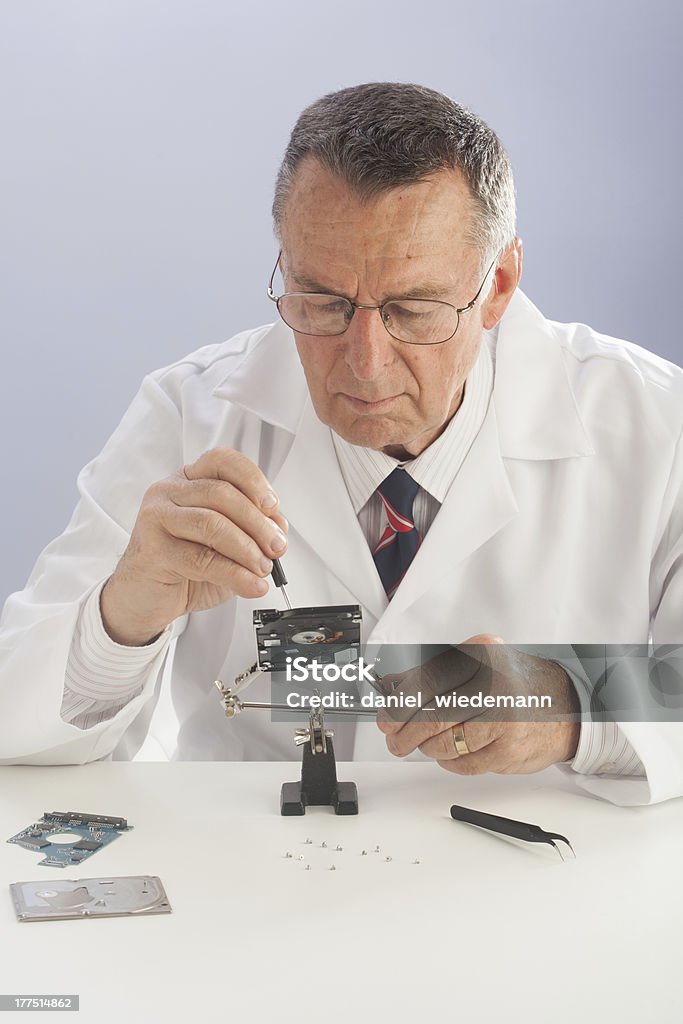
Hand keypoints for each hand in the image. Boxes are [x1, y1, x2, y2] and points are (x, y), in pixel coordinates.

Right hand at [100, 448, 287, 644]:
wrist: (146, 598)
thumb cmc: (185, 566)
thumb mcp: (228, 544)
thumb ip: (252, 530)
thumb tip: (279, 526)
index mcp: (189, 480)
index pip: (222, 461)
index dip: (252, 479)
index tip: (272, 505)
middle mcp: (169, 491)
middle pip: (221, 494)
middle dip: (258, 523)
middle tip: (277, 547)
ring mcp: (156, 517)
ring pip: (212, 524)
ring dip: (247, 548)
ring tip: (264, 568)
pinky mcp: (152, 549)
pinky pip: (201, 559)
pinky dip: (234, 574)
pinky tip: (251, 584)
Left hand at [376, 635, 580, 775]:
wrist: (564, 705)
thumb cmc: (512, 684)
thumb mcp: (474, 665)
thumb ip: (430, 675)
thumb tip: (390, 690)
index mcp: (482, 653)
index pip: (428, 681)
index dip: (400, 704)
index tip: (385, 717)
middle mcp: (495, 683)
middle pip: (434, 715)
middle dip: (406, 732)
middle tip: (395, 739)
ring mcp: (505, 719)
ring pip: (446, 743)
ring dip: (427, 748)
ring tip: (423, 745)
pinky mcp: (510, 750)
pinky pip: (464, 763)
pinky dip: (450, 760)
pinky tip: (451, 752)